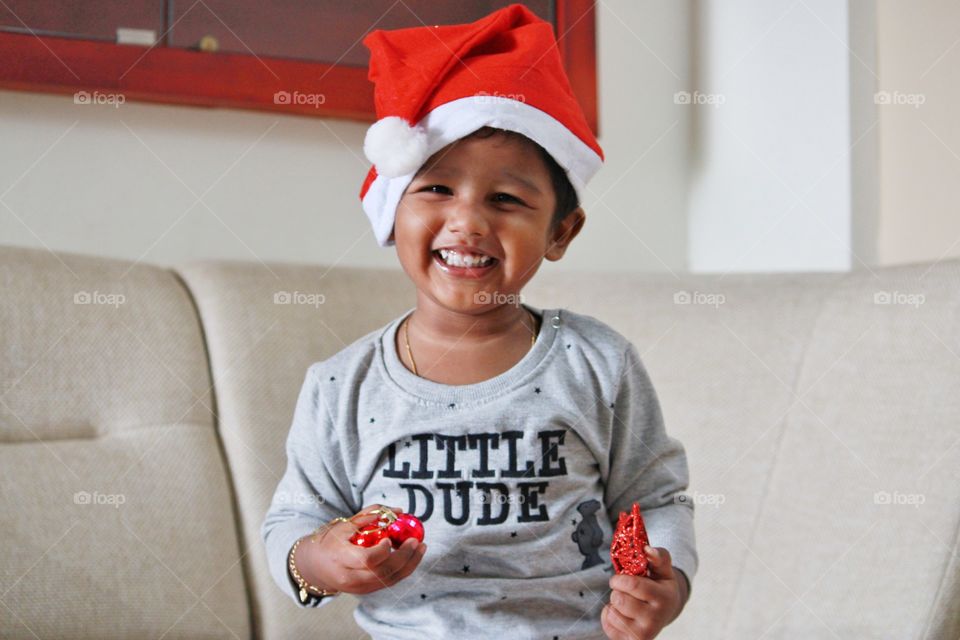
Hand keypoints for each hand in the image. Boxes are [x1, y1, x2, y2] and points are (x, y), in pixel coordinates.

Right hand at [305, 504, 426, 594]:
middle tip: (417, 541)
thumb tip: (399, 511)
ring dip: (410, 564)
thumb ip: (370, 515)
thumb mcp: (344, 524)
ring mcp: (359, 588)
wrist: (315, 566)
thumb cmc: (331, 541)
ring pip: (390, 580)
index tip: (390, 538)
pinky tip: (412, 556)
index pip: (366, 560)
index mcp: (341, 559)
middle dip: (404, 557)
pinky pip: (389, 582)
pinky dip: (403, 569)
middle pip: (383, 572)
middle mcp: (350, 578)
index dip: (382, 551)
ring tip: (422, 547)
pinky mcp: (366, 591)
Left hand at [601, 546, 685, 639]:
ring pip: (613, 613)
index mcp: (664, 598)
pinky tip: (621, 614)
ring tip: (626, 602)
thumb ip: (658, 556)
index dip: (620, 579)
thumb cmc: (660, 586)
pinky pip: (608, 626)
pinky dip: (609, 616)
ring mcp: (644, 635)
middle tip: (625, 591)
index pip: (632, 585)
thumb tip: (648, 549)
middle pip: (619, 600)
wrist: (665, 612)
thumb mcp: (663, 570)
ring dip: (614, 604)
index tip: (619, 578)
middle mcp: (655, 620)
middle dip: (617, 590)